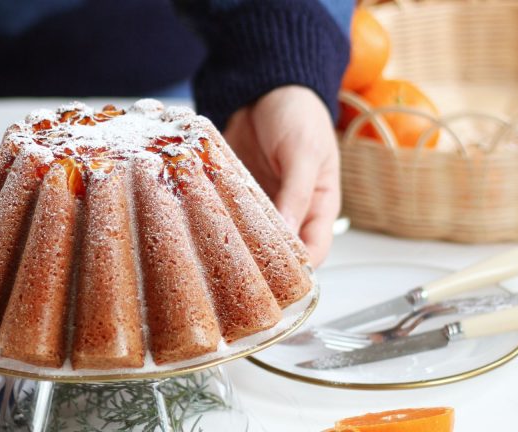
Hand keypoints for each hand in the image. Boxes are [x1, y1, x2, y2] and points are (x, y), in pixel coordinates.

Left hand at [223, 85, 339, 265]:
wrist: (266, 87)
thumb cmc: (299, 115)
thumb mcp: (304, 153)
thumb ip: (297, 194)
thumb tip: (289, 235)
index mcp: (318, 207)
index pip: (313, 251)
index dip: (298, 269)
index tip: (275, 280)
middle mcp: (290, 212)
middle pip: (278, 252)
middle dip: (260, 263)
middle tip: (235, 271)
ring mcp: (259, 205)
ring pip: (248, 237)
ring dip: (233, 242)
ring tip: (213, 250)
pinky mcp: (234, 194)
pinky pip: (224, 213)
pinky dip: (214, 218)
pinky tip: (199, 224)